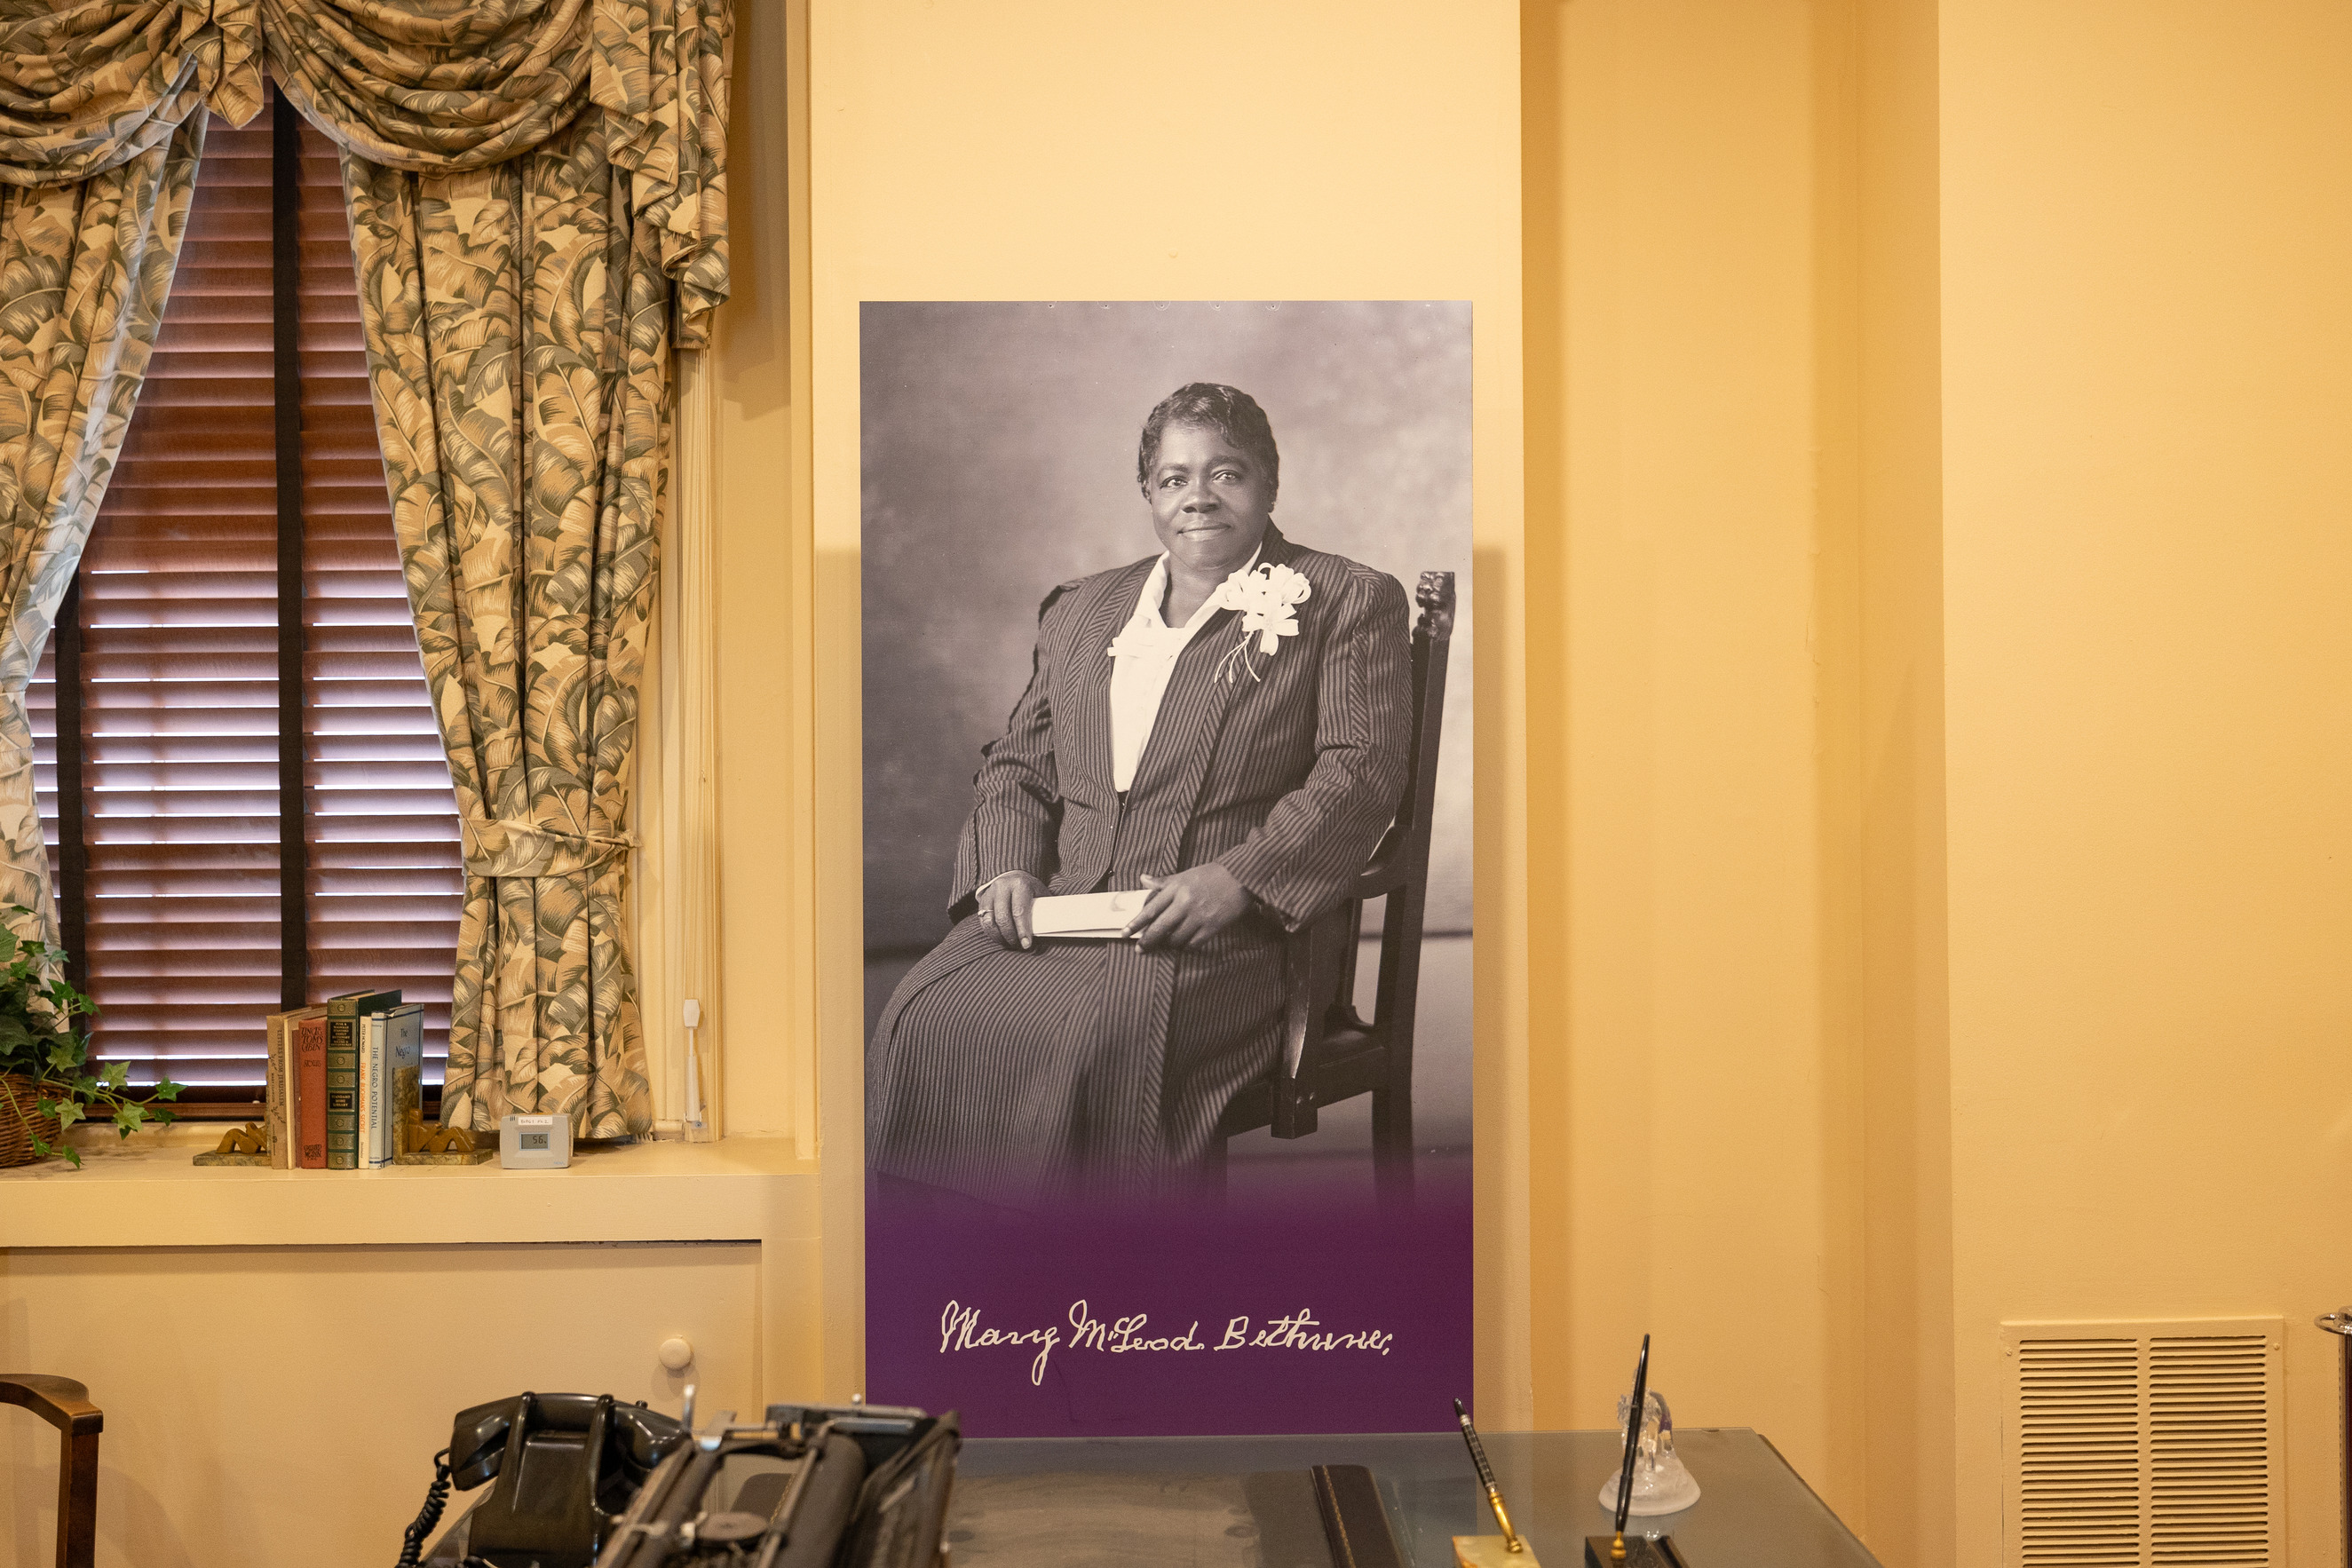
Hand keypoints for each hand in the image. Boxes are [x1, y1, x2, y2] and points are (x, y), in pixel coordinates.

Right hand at [978, 871, 1042, 949]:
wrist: (1012, 876)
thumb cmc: (1029, 888)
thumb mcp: (1039, 893)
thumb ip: (1043, 907)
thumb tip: (1052, 927)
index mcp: (1019, 884)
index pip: (1019, 911)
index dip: (1022, 930)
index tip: (1026, 944)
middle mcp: (1002, 887)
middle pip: (1003, 918)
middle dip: (1010, 936)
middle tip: (1017, 944)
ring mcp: (990, 893)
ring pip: (989, 921)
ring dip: (998, 936)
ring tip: (1008, 942)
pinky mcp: (982, 900)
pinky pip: (983, 921)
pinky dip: (990, 932)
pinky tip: (999, 937)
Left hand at [1125, 864, 1253, 950]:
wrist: (1241, 877)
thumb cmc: (1211, 875)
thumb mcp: (1185, 875)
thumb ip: (1163, 881)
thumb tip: (1142, 879)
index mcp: (1176, 888)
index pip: (1150, 909)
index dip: (1135, 923)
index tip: (1125, 933)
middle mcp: (1185, 902)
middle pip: (1159, 927)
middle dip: (1147, 941)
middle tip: (1140, 949)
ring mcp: (1199, 916)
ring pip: (1175, 939)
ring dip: (1169, 944)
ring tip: (1167, 944)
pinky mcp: (1212, 926)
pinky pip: (1193, 944)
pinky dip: (1186, 947)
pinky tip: (1184, 945)